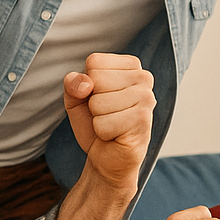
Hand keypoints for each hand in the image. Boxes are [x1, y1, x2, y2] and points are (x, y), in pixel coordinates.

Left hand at [63, 53, 155, 191]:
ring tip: (111, 125)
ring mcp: (146, 99)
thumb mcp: (76, 98)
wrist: (107, 158)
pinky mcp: (142, 120)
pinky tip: (116, 135)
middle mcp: (144, 78)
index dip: (87, 84)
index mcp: (131, 65)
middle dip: (92, 103)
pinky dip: (103, 133)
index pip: (94, 62)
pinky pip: (103, 124)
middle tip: (106, 115)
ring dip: (98, 120)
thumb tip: (85, 84)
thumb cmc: (95, 124)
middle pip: (96, 80)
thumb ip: (73, 83)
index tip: (101, 97)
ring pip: (98, 103)